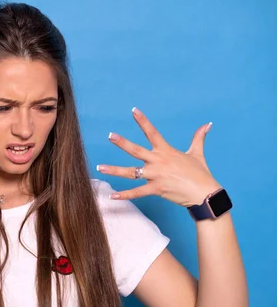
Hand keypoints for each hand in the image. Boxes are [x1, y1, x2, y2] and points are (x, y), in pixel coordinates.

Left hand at [96, 107, 221, 206]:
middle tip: (110, 136)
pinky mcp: (156, 189)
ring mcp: (155, 175)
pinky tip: (112, 196)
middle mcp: (158, 161)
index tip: (133, 111)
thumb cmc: (201, 174)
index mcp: (166, 151)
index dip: (143, 121)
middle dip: (122, 143)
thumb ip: (198, 138)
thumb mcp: (197, 153)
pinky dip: (124, 195)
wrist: (205, 194)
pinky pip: (137, 192)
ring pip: (130, 172)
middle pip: (136, 150)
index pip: (152, 132)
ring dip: (114, 170)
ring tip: (99, 167)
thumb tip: (207, 124)